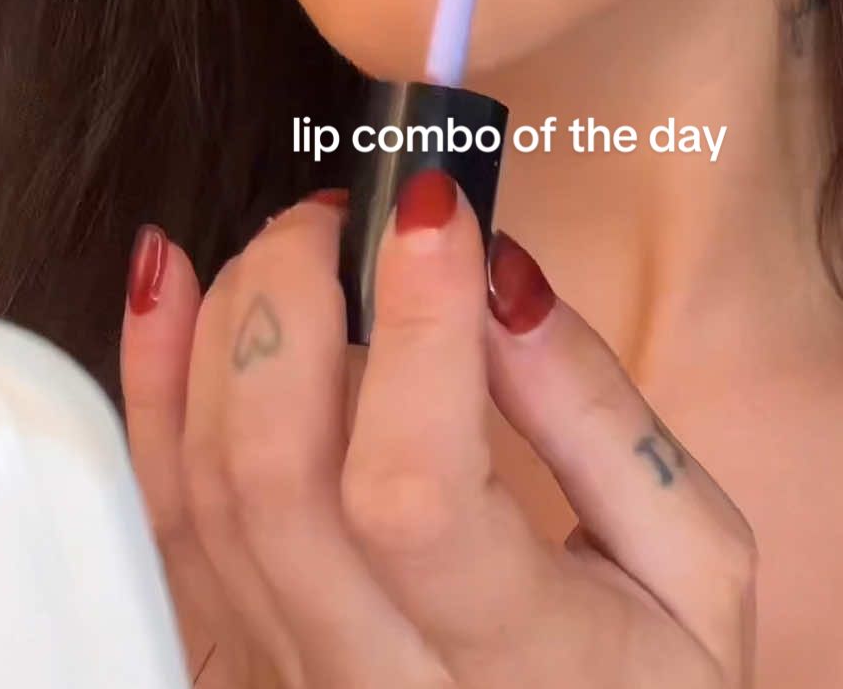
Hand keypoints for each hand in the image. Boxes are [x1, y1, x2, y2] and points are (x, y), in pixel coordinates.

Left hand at [120, 173, 756, 687]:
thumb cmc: (647, 678)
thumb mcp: (692, 563)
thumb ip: (602, 420)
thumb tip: (501, 278)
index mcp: (513, 663)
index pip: (415, 490)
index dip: (413, 330)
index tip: (433, 201)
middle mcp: (373, 683)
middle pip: (275, 477)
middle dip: (294, 298)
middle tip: (346, 211)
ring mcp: (284, 674)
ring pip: (205, 485)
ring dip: (230, 321)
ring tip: (299, 239)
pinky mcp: (235, 654)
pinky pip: (159, 519)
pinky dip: (150, 382)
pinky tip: (172, 281)